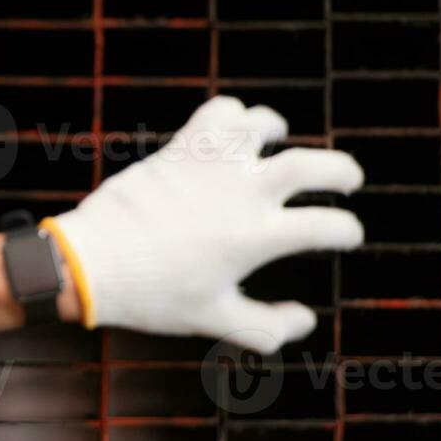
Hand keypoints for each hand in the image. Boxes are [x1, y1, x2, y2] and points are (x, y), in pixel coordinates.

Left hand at [41, 96, 364, 351]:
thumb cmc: (153, 295)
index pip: (325, 226)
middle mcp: (240, 194)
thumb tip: (307, 320)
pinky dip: (232, 114)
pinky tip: (231, 128)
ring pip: (261, 124)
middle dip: (341, 170)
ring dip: (278, 129)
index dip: (346, 230)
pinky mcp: (179, 149)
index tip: (347, 234)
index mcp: (257, 237)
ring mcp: (209, 166)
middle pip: (310, 165)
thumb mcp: (214, 318)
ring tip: (279, 137)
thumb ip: (266, 326)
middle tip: (349, 178)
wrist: (92, 263)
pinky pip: (215, 114)